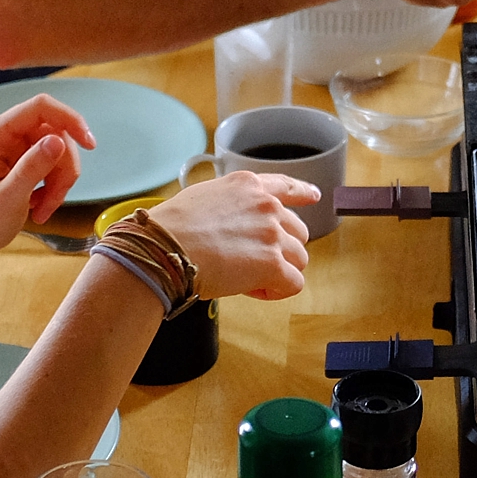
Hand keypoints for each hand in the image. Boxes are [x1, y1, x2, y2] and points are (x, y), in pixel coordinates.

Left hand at [0, 95, 95, 255]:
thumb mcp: (7, 200)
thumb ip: (31, 169)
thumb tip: (59, 141)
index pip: (40, 108)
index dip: (70, 119)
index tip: (90, 145)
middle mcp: (5, 131)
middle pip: (56, 133)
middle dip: (63, 168)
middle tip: (54, 200)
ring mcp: (14, 143)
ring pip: (59, 150)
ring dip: (59, 182)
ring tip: (43, 209)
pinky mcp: (22, 155)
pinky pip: (53, 161)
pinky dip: (54, 185)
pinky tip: (39, 204)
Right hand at [147, 171, 314, 300]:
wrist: (163, 248)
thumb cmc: (170, 229)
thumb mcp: (203, 198)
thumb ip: (230, 206)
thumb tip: (232, 227)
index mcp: (247, 186)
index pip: (286, 186)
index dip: (303, 193)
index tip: (313, 196)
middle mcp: (266, 205)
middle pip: (297, 232)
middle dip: (280, 250)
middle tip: (251, 263)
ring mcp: (272, 234)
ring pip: (299, 259)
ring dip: (278, 272)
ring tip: (246, 279)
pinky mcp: (272, 263)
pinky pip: (293, 283)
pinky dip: (276, 291)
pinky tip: (253, 290)